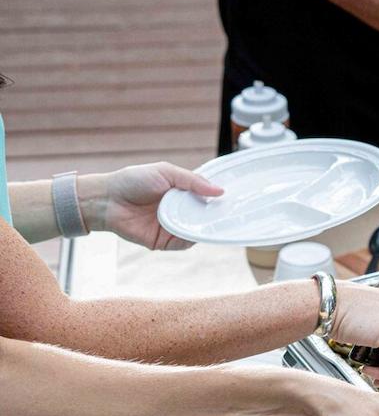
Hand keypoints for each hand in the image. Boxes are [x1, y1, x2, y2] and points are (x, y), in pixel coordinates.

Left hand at [80, 163, 223, 249]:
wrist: (107, 200)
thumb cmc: (133, 181)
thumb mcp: (165, 172)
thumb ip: (192, 180)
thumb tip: (220, 191)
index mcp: (182, 194)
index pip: (207, 198)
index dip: (219, 199)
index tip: (235, 199)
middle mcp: (180, 211)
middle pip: (206, 216)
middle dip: (217, 215)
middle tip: (232, 213)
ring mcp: (173, 227)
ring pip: (198, 231)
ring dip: (205, 227)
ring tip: (215, 221)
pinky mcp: (165, 242)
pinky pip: (184, 243)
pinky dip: (191, 239)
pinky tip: (195, 231)